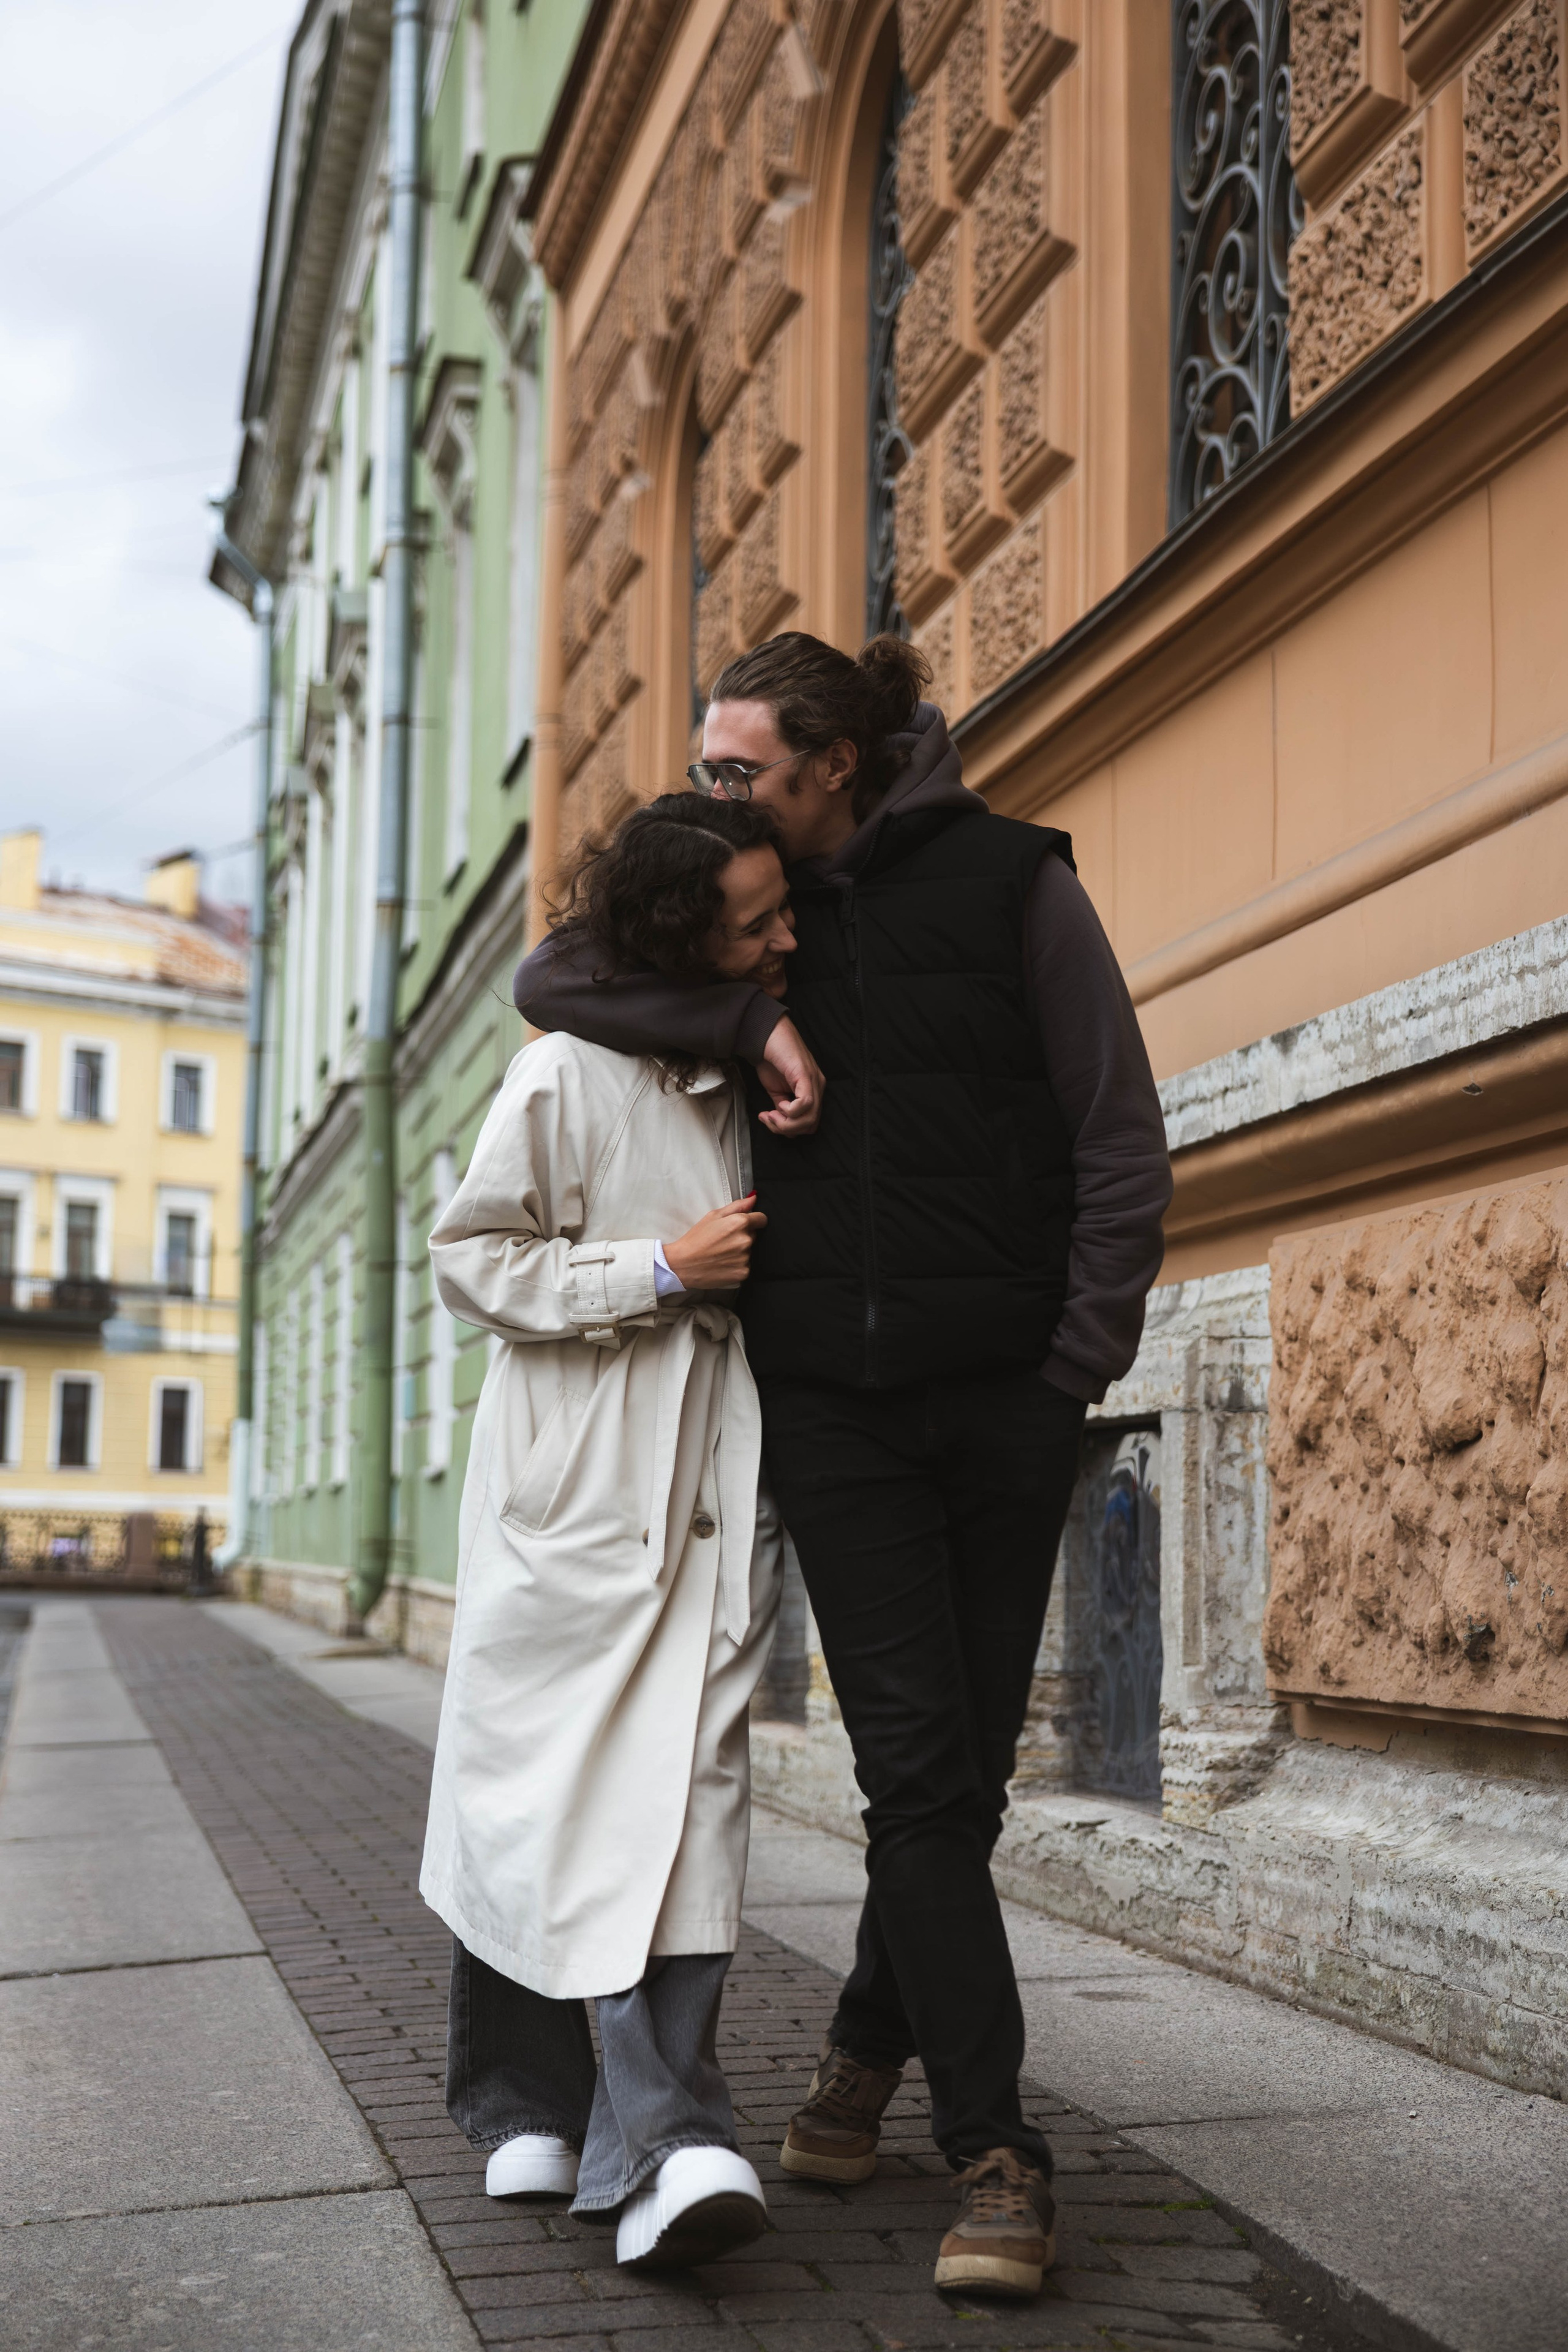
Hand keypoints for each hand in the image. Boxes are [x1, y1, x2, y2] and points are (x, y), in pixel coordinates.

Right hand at [664, 1195, 766, 1289]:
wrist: (683, 1264)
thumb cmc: (696, 1238)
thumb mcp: (713, 1216)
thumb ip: (737, 1206)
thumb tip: (754, 1199)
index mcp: (740, 1223)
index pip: (762, 1219)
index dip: (754, 1221)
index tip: (745, 1225)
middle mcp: (746, 1240)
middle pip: (754, 1235)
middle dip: (743, 1236)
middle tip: (724, 1240)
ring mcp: (745, 1258)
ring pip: (749, 1251)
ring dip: (740, 1251)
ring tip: (721, 1253)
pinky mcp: (743, 1273)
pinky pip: (746, 1266)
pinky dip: (737, 1265)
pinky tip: (723, 1264)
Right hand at [756, 1016, 823, 1136]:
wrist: (766, 1034)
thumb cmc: (771, 1058)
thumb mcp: (776, 1090)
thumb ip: (782, 1106)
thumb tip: (782, 1123)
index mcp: (812, 1090)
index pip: (809, 1123)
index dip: (789, 1129)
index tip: (769, 1120)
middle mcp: (817, 1087)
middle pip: (810, 1125)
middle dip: (786, 1129)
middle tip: (769, 1119)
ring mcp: (814, 1081)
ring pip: (809, 1119)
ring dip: (786, 1123)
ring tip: (770, 1115)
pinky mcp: (806, 1076)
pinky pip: (806, 1104)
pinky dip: (790, 1111)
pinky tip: (778, 1105)